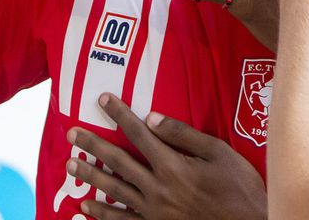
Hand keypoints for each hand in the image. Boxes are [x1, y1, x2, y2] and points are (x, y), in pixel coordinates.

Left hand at [66, 94, 266, 219]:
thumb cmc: (239, 187)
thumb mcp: (219, 153)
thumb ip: (183, 135)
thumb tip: (152, 118)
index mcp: (173, 165)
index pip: (139, 134)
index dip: (119, 115)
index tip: (102, 100)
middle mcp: (157, 188)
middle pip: (118, 162)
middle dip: (93, 145)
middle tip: (71, 132)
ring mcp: (153, 212)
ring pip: (113, 191)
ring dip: (90, 176)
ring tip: (70, 165)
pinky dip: (100, 216)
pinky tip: (84, 210)